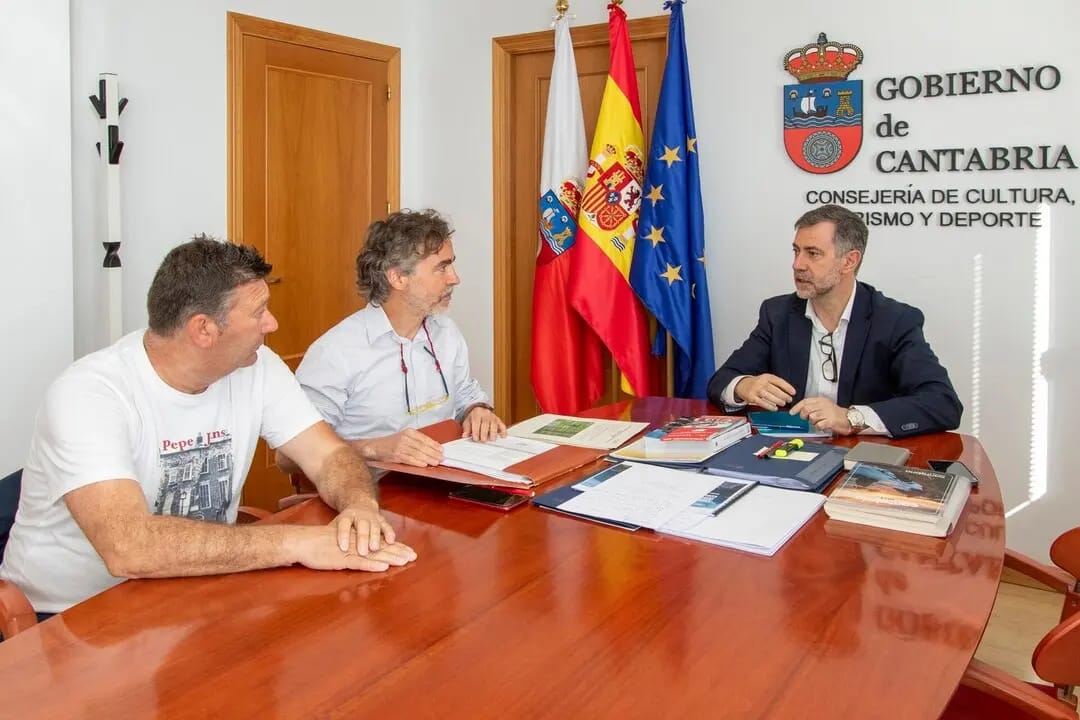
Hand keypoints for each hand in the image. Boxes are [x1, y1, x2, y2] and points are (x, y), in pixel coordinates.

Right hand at [289, 524, 416, 571]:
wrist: (303, 542)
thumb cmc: (319, 544)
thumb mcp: (339, 542)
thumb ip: (352, 546)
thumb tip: (362, 552)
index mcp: (357, 540)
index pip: (380, 543)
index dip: (396, 547)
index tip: (409, 551)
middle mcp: (357, 544)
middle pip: (381, 548)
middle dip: (399, 552)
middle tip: (414, 556)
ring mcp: (350, 552)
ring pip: (374, 555)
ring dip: (390, 559)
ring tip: (405, 561)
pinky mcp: (341, 560)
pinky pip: (360, 563)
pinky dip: (372, 566)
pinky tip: (383, 567)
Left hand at [333, 500, 395, 554]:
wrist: (360, 503)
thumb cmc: (345, 522)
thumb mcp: (335, 525)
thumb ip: (328, 534)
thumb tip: (313, 545)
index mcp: (346, 517)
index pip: (344, 526)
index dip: (343, 536)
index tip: (341, 547)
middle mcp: (360, 517)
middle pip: (361, 528)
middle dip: (362, 539)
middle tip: (362, 552)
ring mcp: (372, 518)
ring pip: (374, 528)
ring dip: (376, 538)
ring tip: (375, 549)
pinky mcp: (382, 520)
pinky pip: (386, 527)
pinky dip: (389, 533)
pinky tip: (391, 541)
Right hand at [362, 429, 442, 466]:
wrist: (376, 447)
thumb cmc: (391, 443)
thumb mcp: (405, 438)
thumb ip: (417, 441)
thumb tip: (432, 448)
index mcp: (409, 432)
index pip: (425, 438)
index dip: (434, 445)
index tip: (441, 450)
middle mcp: (405, 438)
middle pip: (423, 446)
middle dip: (433, 453)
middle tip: (441, 458)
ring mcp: (400, 446)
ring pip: (418, 453)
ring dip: (428, 458)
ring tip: (435, 462)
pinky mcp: (396, 455)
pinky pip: (409, 459)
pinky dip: (418, 462)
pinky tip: (424, 464)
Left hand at [461, 406, 505, 441]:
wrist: (479, 410)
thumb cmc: (473, 417)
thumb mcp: (467, 421)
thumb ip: (466, 429)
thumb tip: (464, 436)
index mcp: (477, 414)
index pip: (476, 422)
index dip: (476, 431)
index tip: (475, 438)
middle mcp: (485, 414)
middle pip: (486, 423)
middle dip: (484, 433)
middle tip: (483, 440)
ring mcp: (493, 417)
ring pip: (494, 424)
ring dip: (493, 432)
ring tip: (492, 439)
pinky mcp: (498, 420)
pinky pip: (502, 425)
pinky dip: (503, 430)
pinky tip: (503, 436)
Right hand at [735, 374, 795, 410]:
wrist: (742, 385)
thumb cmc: (757, 383)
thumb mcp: (766, 379)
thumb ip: (776, 384)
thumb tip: (788, 391)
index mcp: (766, 377)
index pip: (779, 381)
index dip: (787, 387)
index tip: (793, 392)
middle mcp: (761, 383)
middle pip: (775, 390)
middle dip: (784, 396)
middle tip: (789, 399)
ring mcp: (756, 390)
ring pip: (769, 397)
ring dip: (778, 401)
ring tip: (783, 403)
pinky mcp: (752, 397)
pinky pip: (762, 403)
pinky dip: (770, 406)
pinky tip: (775, 408)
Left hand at [789, 396, 852, 434]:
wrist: (849, 419)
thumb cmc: (835, 414)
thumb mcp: (824, 406)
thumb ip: (813, 407)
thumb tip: (800, 410)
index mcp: (821, 400)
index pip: (805, 401)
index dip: (797, 407)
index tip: (792, 412)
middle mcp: (824, 405)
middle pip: (806, 409)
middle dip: (804, 415)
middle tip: (807, 419)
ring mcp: (828, 412)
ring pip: (812, 417)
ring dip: (813, 422)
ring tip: (819, 422)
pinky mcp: (831, 421)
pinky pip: (819, 425)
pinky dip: (819, 427)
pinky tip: (823, 426)